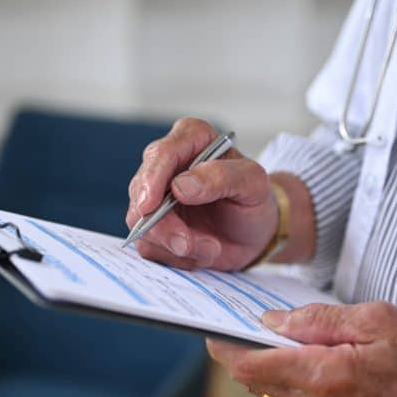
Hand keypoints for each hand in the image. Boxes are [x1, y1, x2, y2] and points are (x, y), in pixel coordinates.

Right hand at [126, 117, 276, 269]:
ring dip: (176, 244)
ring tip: (211, 248)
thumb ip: (221, 177)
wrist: (255, 232)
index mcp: (190, 139)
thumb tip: (180, 186)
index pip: (161, 154)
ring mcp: (155, 198)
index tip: (149, 205)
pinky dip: (177, 257)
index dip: (151, 179)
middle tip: (188, 243)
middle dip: (163, 224)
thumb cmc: (254, 199)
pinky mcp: (153, 227)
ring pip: (142, 224)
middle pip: (141, 192)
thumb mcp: (253, 183)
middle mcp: (166, 165)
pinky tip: (201, 252)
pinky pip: (150, 246)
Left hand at [206, 302, 396, 396]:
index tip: (213, 320)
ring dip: (268, 359)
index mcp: (321, 379)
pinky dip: (286, 373)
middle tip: (246, 313)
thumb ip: (317, 319)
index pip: (247, 366)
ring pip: (268, 387)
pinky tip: (304, 350)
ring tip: (284, 328)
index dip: (222, 344)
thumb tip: (272, 321)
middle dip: (244, 346)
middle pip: (252, 378)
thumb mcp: (374, 319)